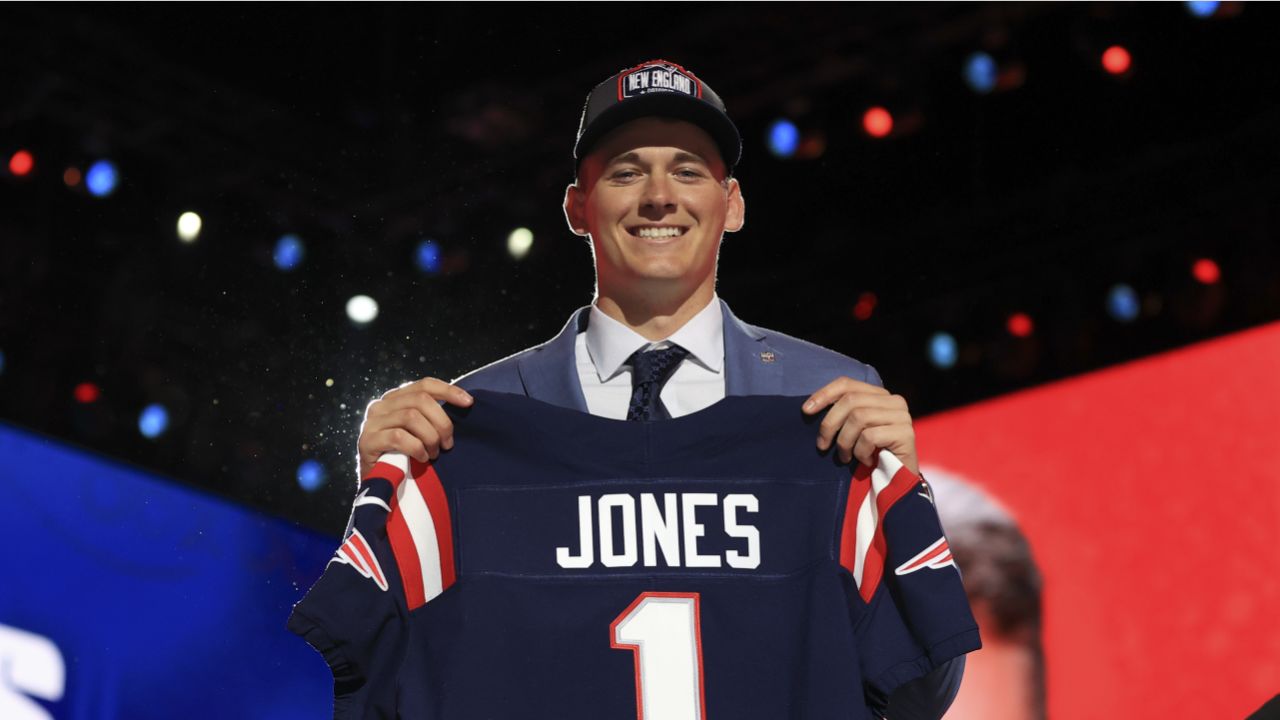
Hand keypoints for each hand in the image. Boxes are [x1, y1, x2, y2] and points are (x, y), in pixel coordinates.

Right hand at [357, 378, 473, 477]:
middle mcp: (381, 406)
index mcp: (395, 399)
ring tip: (434, 454)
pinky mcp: (367, 441)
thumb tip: (464, 403)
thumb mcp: (419, 432)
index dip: (448, 391)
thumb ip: (431, 416)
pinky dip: (416, 448)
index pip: (424, 385)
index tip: (468, 402)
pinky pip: (399, 437)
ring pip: (411, 416)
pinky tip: (422, 458)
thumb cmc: (405, 456)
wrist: (379, 483)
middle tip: (448, 444)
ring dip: (430, 437)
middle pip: (421, 400)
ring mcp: (371, 422)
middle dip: (442, 422)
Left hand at [801, 377, 917, 473]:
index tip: (806, 410)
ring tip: (845, 457)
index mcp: (879, 395)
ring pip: (859, 417)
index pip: (847, 384)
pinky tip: (866, 462)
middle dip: (830, 424)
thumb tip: (809, 407)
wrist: (896, 482)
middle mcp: (894, 401)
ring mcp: (902, 416)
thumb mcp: (852, 430)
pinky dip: (861, 452)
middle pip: (851, 400)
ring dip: (845, 441)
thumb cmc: (870, 455)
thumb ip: (841, 414)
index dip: (824, 394)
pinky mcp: (906, 433)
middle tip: (822, 446)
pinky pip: (870, 436)